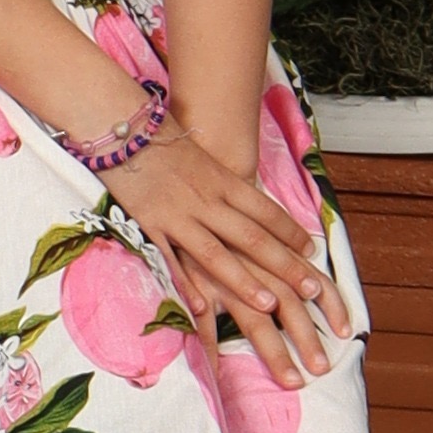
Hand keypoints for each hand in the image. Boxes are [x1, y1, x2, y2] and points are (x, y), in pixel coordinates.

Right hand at [115, 116, 344, 389]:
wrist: (120, 125)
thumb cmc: (160, 134)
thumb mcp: (202, 154)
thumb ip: (222, 179)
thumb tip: (244, 198)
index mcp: (222, 179)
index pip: (266, 210)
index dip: (291, 232)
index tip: (312, 251)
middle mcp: (206, 199)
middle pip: (252, 237)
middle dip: (284, 264)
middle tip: (312, 289)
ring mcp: (178, 214)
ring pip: (217, 253)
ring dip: (244, 281)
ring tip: (269, 304)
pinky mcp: (150, 225)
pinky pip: (172, 260)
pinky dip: (188, 284)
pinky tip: (203, 308)